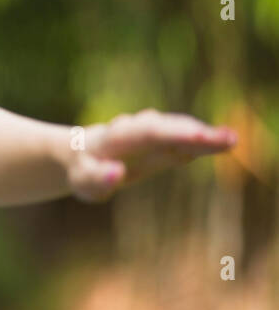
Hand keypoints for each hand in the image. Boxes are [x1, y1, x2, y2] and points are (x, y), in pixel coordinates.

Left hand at [67, 109, 236, 202]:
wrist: (80, 155)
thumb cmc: (82, 171)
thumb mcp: (83, 180)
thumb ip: (97, 178)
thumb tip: (116, 172)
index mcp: (115, 138)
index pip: (146, 132)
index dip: (172, 134)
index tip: (197, 137)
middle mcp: (136, 129)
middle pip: (168, 128)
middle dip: (194, 133)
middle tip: (226, 139)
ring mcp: (151, 133)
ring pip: (178, 130)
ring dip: (204, 135)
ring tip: (230, 139)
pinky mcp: (162, 142)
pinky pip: (184, 139)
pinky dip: (203, 140)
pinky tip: (225, 141)